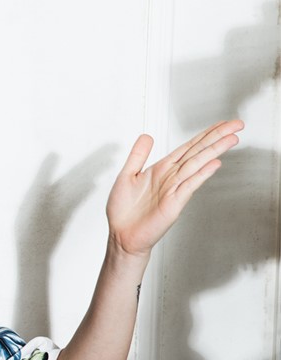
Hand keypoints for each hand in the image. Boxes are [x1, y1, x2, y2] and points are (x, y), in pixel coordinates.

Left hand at [106, 119, 243, 257]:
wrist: (121, 236)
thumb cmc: (123, 211)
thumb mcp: (126, 176)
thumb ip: (138, 156)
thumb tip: (147, 136)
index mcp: (161, 169)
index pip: (188, 147)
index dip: (205, 134)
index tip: (223, 123)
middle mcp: (171, 178)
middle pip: (198, 152)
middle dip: (217, 137)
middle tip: (237, 125)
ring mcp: (174, 190)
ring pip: (197, 165)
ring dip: (214, 151)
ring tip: (232, 139)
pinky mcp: (173, 204)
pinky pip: (189, 185)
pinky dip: (201, 174)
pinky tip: (214, 164)